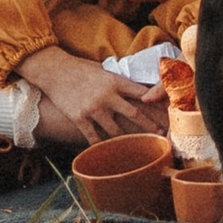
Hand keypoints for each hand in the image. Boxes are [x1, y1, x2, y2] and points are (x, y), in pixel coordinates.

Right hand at [14, 44, 163, 147]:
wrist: (54, 70)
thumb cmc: (80, 69)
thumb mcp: (103, 71)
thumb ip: (119, 82)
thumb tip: (139, 90)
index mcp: (115, 81)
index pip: (141, 93)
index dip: (156, 105)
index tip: (168, 114)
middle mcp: (107, 95)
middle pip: (134, 114)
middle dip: (150, 126)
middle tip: (162, 135)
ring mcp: (93, 108)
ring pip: (116, 130)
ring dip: (128, 140)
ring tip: (138, 147)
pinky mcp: (80, 118)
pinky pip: (95, 137)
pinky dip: (103, 146)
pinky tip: (109, 154)